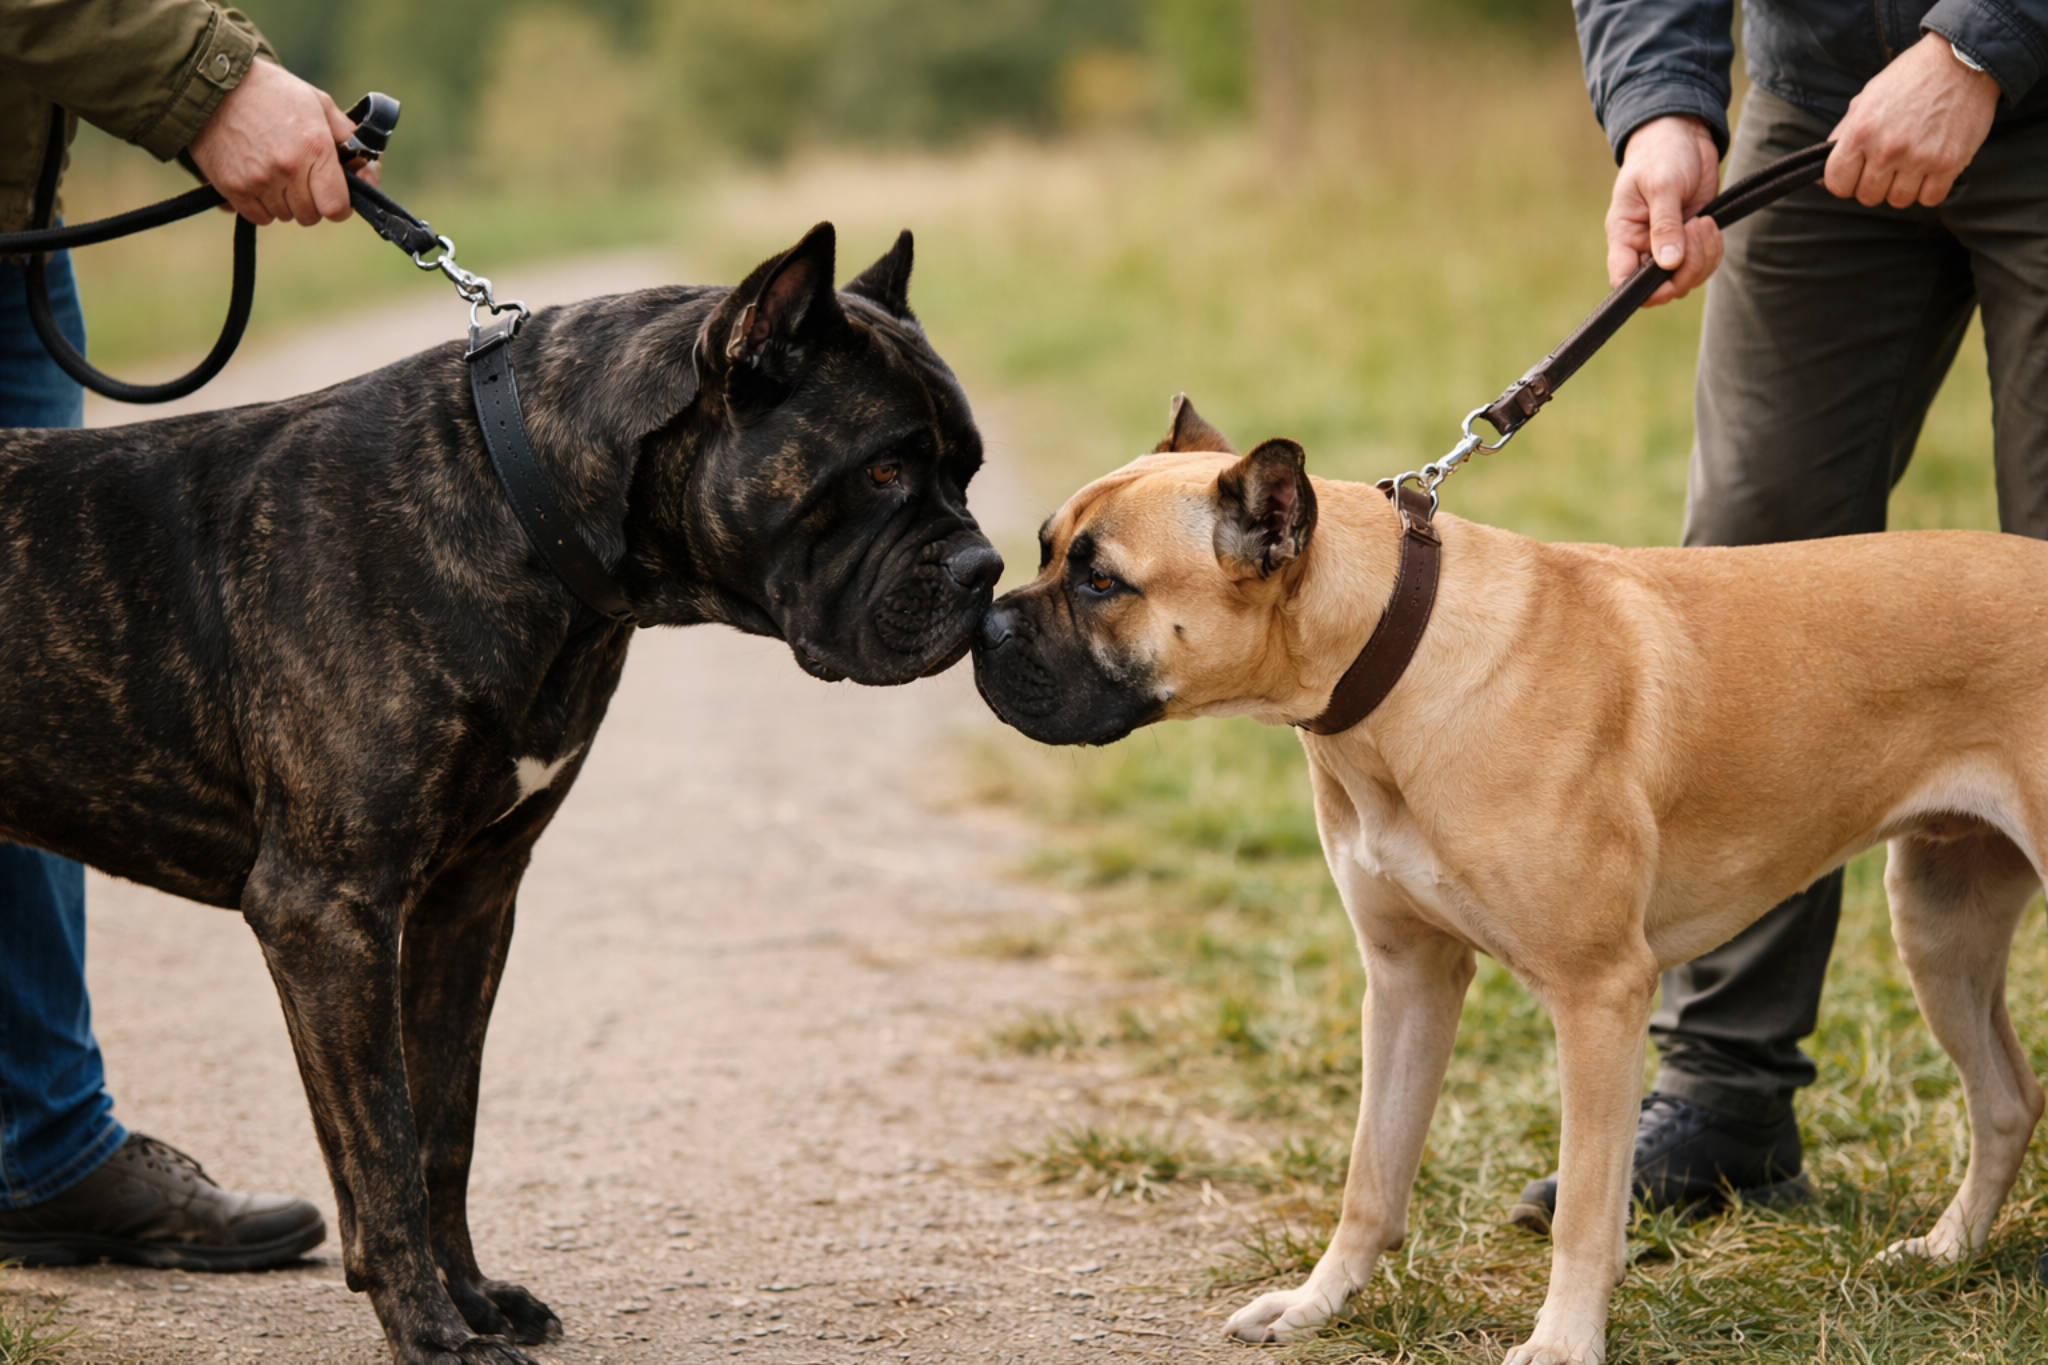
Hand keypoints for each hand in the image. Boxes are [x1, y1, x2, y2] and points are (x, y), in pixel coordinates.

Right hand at [187, 58, 360, 225]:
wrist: (212, 84)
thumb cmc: (271, 92)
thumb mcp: (317, 102)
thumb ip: (347, 136)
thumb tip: (367, 168)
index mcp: (314, 148)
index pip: (337, 207)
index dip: (340, 206)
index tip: (335, 196)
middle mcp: (288, 168)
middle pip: (311, 215)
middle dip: (312, 202)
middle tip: (302, 179)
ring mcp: (258, 180)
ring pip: (284, 216)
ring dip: (286, 202)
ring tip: (276, 173)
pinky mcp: (233, 188)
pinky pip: (259, 217)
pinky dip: (261, 206)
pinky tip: (258, 181)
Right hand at [1607, 114, 1723, 305]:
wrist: (1683, 135)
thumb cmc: (1662, 154)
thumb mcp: (1662, 186)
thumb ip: (1665, 225)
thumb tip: (1669, 264)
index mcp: (1624, 236)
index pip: (1623, 280)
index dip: (1642, 290)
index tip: (1667, 276)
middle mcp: (1643, 247)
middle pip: (1660, 287)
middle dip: (1686, 267)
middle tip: (1697, 228)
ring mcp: (1668, 247)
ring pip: (1685, 279)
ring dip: (1702, 257)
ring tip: (1704, 222)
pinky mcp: (1690, 241)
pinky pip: (1702, 264)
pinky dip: (1712, 251)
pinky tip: (1710, 225)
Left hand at [1826, 31, 1998, 207]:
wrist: (1962, 60)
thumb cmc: (1910, 78)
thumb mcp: (1866, 99)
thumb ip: (1842, 137)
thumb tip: (1821, 177)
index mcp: (1861, 131)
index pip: (1837, 184)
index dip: (1846, 181)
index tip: (1857, 173)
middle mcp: (1887, 148)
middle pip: (1868, 196)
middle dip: (1875, 184)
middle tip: (1889, 165)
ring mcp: (1919, 157)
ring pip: (1898, 201)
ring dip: (1903, 188)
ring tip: (1911, 164)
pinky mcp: (1949, 162)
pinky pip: (1930, 199)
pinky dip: (1929, 190)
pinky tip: (1931, 168)